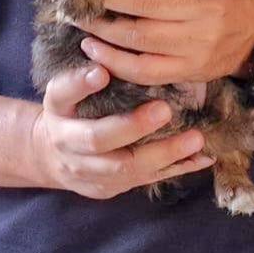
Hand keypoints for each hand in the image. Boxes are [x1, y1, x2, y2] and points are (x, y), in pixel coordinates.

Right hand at [30, 64, 213, 198]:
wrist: (51, 158)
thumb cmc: (67, 114)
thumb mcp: (66, 91)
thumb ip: (82, 78)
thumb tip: (105, 65)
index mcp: (57, 111)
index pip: (64, 95)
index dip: (81, 84)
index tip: (102, 72)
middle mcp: (69, 145)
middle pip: (99, 140)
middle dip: (132, 127)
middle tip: (164, 110)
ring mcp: (90, 172)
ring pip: (126, 168)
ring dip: (164, 154)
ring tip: (195, 139)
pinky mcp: (110, 188)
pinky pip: (145, 179)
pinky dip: (176, 168)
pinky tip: (202, 157)